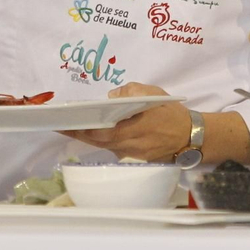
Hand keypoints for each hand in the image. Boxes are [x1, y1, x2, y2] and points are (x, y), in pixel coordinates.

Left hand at [61, 83, 189, 161]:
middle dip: (76, 132)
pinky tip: (93, 130)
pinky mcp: (133, 158)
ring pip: (102, 145)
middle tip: (58, 123)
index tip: (62, 123)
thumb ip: (130, 91)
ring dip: (87, 135)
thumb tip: (111, 96)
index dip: (78, 128)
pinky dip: (102, 139)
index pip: (98, 131)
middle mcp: (127, 146)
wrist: (190, 136)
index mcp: (131, 129)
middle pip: (95, 140)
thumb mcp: (153, 93)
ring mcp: (129, 154)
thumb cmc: (171, 113)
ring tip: (70, 124)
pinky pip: (113, 148)